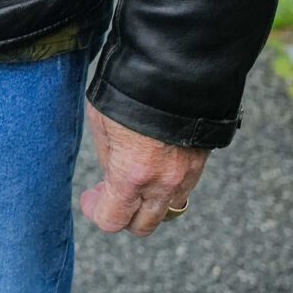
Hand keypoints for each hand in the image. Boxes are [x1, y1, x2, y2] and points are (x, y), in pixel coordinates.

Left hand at [80, 102, 206, 237]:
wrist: (174, 66)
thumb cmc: (129, 90)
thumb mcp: (102, 123)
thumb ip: (109, 160)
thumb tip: (113, 178)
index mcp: (132, 175)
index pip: (113, 220)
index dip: (97, 212)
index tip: (90, 197)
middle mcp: (163, 183)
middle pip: (142, 226)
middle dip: (124, 215)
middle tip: (110, 191)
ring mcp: (186, 175)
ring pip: (167, 210)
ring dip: (149, 203)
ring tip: (135, 178)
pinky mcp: (201, 162)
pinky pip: (183, 190)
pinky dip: (168, 187)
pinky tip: (156, 164)